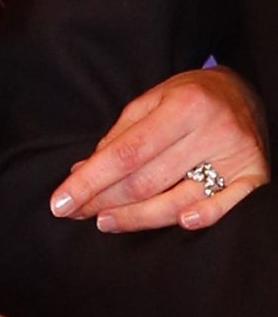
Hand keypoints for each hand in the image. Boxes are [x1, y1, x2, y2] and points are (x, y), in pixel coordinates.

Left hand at [48, 67, 268, 232]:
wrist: (244, 92)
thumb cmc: (188, 97)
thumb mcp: (151, 100)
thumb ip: (120, 135)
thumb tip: (83, 170)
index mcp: (183, 106)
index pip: (127, 153)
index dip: (91, 180)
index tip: (61, 202)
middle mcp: (212, 131)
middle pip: (149, 180)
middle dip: (105, 200)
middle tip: (75, 212)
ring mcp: (237, 156)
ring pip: (178, 200)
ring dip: (136, 217)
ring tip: (103, 221)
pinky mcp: (256, 176)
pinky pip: (224, 207)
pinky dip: (199, 217)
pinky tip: (174, 224)